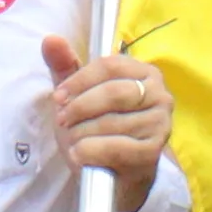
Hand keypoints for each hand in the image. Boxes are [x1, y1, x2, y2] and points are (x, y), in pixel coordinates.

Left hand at [40, 35, 172, 189]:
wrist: (117, 171)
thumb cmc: (99, 128)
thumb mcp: (79, 95)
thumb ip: (65, 66)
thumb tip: (51, 39)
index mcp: (145, 73)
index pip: (109, 66)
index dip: (79, 81)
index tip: (58, 97)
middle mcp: (160, 95)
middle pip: (113, 93)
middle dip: (80, 108)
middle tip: (63, 120)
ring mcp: (160, 124)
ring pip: (111, 122)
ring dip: (81, 133)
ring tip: (73, 140)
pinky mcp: (153, 151)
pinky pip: (115, 147)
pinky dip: (89, 151)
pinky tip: (79, 154)